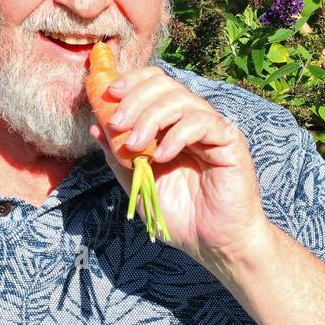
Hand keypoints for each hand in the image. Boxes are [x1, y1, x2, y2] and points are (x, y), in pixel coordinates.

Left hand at [88, 65, 271, 269]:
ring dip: (150, 118)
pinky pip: (202, 122)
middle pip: (164, 85)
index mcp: (170, 124)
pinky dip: (176, 135)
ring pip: (181, 99)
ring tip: (135, 146)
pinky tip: (162, 156)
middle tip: (117, 124)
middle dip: (135, 100)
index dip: (131, 82)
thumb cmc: (179, 214)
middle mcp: (192, 119)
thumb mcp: (137, 183)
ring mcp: (211, 128)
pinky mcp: (229, 140)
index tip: (108, 94)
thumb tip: (95, 127)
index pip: (154, 84)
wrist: (212, 242)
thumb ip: (118, 156)